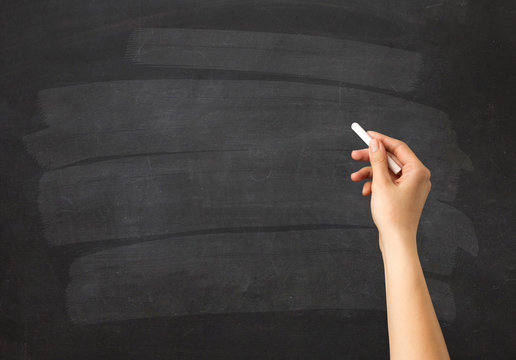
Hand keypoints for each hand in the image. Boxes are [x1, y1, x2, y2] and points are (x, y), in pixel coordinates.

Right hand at [350, 131, 430, 248]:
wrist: (396, 241)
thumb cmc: (392, 214)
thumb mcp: (381, 183)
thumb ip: (378, 160)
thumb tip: (375, 142)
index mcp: (418, 171)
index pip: (398, 147)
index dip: (381, 140)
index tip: (366, 134)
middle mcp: (417, 177)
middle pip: (391, 159)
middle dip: (371, 158)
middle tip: (353, 155)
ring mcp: (411, 187)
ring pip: (387, 172)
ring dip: (370, 173)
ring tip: (354, 178)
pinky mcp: (404, 196)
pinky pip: (389, 183)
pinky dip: (376, 184)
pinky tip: (366, 192)